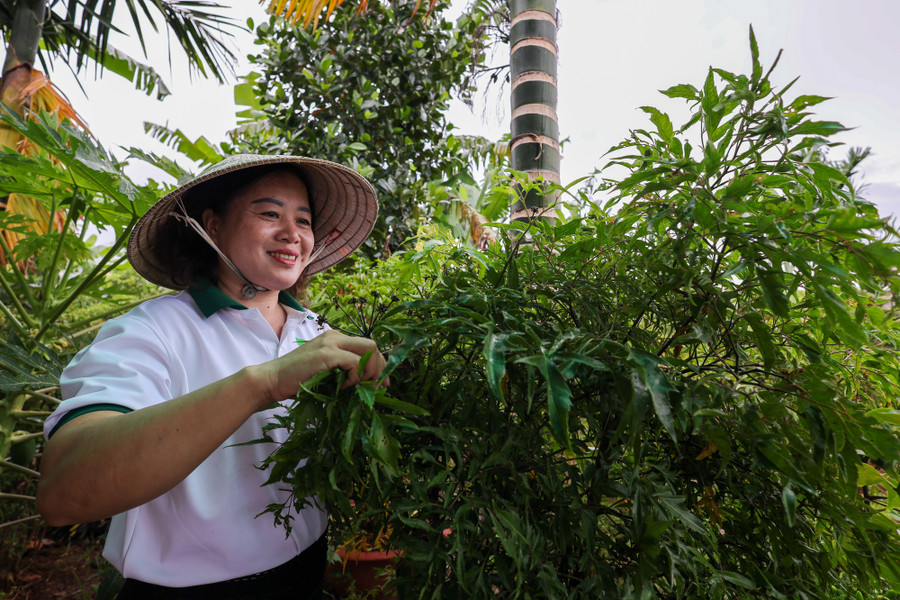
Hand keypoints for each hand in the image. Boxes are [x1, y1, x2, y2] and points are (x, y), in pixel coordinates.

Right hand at [258, 330, 388, 403]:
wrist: (271, 380)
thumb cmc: (297, 381)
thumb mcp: (326, 372)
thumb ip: (344, 371)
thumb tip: (370, 383)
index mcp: (335, 339)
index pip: (367, 346)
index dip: (379, 364)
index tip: (381, 383)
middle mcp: (334, 337)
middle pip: (372, 345)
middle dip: (379, 368)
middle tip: (375, 387)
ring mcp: (330, 343)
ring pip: (368, 351)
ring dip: (368, 373)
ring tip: (355, 387)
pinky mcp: (326, 354)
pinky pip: (355, 363)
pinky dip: (354, 378)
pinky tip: (341, 386)